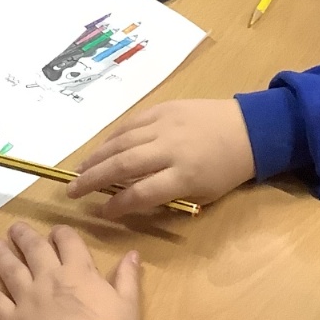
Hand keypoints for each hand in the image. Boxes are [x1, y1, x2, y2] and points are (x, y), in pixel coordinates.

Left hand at [0, 222, 139, 319]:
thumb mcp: (128, 305)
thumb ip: (127, 277)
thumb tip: (132, 253)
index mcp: (79, 271)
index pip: (67, 241)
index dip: (60, 233)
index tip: (55, 232)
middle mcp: (50, 277)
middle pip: (34, 248)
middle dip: (24, 236)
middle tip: (14, 228)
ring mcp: (27, 298)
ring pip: (10, 268)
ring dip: (1, 254)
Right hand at [68, 98, 254, 218]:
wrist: (248, 129)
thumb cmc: (226, 170)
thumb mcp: (202, 195)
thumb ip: (167, 199)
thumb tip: (131, 203)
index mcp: (184, 175)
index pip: (141, 193)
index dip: (117, 205)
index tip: (99, 212)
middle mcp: (170, 148)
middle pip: (124, 165)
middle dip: (94, 179)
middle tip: (71, 191)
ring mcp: (165, 124)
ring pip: (123, 141)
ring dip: (98, 156)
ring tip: (80, 170)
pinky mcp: (164, 108)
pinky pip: (132, 122)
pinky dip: (114, 136)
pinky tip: (102, 147)